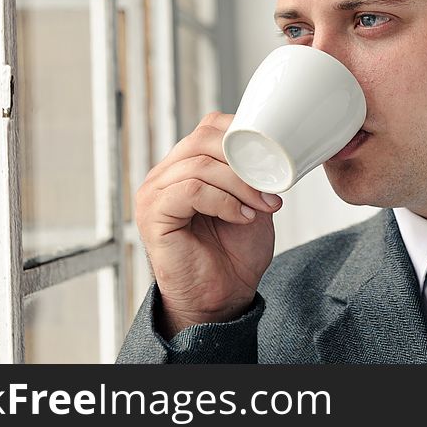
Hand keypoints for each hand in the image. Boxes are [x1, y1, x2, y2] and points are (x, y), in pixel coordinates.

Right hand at [135, 111, 281, 335]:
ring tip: (261, 206)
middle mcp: (165, 175)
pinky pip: (190, 191)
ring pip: (199, 166)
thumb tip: (272, 148)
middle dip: (244, 161)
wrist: (222, 298)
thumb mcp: (252, 201)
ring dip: (239, 185)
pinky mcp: (153, 215)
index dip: (242, 134)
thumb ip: (252, 173)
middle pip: (203, 140)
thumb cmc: (234, 253)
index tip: (272, 158)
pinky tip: (241, 217)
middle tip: (271, 186)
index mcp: (186, 166)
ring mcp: (154, 193)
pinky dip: (223, 201)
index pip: (208, 128)